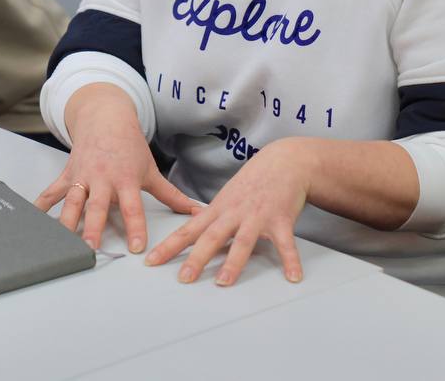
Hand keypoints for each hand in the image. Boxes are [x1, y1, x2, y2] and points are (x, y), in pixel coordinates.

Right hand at [35, 84, 197, 252]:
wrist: (105, 118)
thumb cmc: (130, 146)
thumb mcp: (151, 170)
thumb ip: (171, 195)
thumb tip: (196, 211)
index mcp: (125, 179)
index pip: (132, 207)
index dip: (135, 227)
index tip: (137, 247)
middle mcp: (102, 179)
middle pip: (97, 206)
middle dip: (92, 227)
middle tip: (90, 248)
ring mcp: (82, 176)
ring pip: (72, 202)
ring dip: (66, 222)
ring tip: (61, 242)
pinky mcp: (68, 174)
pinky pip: (52, 191)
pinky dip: (41, 205)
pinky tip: (33, 219)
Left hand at [145, 138, 309, 285]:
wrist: (283, 162)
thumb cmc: (254, 181)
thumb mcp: (226, 196)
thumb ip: (210, 213)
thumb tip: (192, 220)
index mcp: (218, 210)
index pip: (188, 231)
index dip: (169, 247)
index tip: (152, 261)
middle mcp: (234, 214)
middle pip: (212, 237)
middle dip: (197, 258)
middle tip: (184, 278)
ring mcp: (257, 217)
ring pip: (243, 242)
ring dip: (233, 263)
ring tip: (224, 282)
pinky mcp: (281, 220)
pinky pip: (285, 244)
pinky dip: (290, 260)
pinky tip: (293, 276)